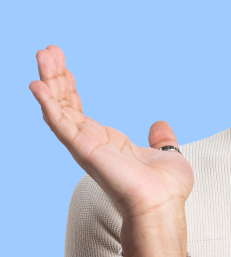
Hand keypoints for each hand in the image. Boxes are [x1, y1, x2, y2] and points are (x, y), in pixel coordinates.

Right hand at [29, 45, 192, 222]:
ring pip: (58, 109)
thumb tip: (160, 126)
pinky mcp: (84, 149)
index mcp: (107, 142)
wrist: (163, 206)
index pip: (79, 110)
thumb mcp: (166, 155)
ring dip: (49, 82)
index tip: (64, 64)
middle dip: (55, 77)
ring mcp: (85, 146)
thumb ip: (161, 140)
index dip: (70, 87)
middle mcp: (91, 143)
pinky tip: (38, 85)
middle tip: (47, 50)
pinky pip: (59, 124)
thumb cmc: (165, 190)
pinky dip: (48, 104)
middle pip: (64, 104)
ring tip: (42, 54)